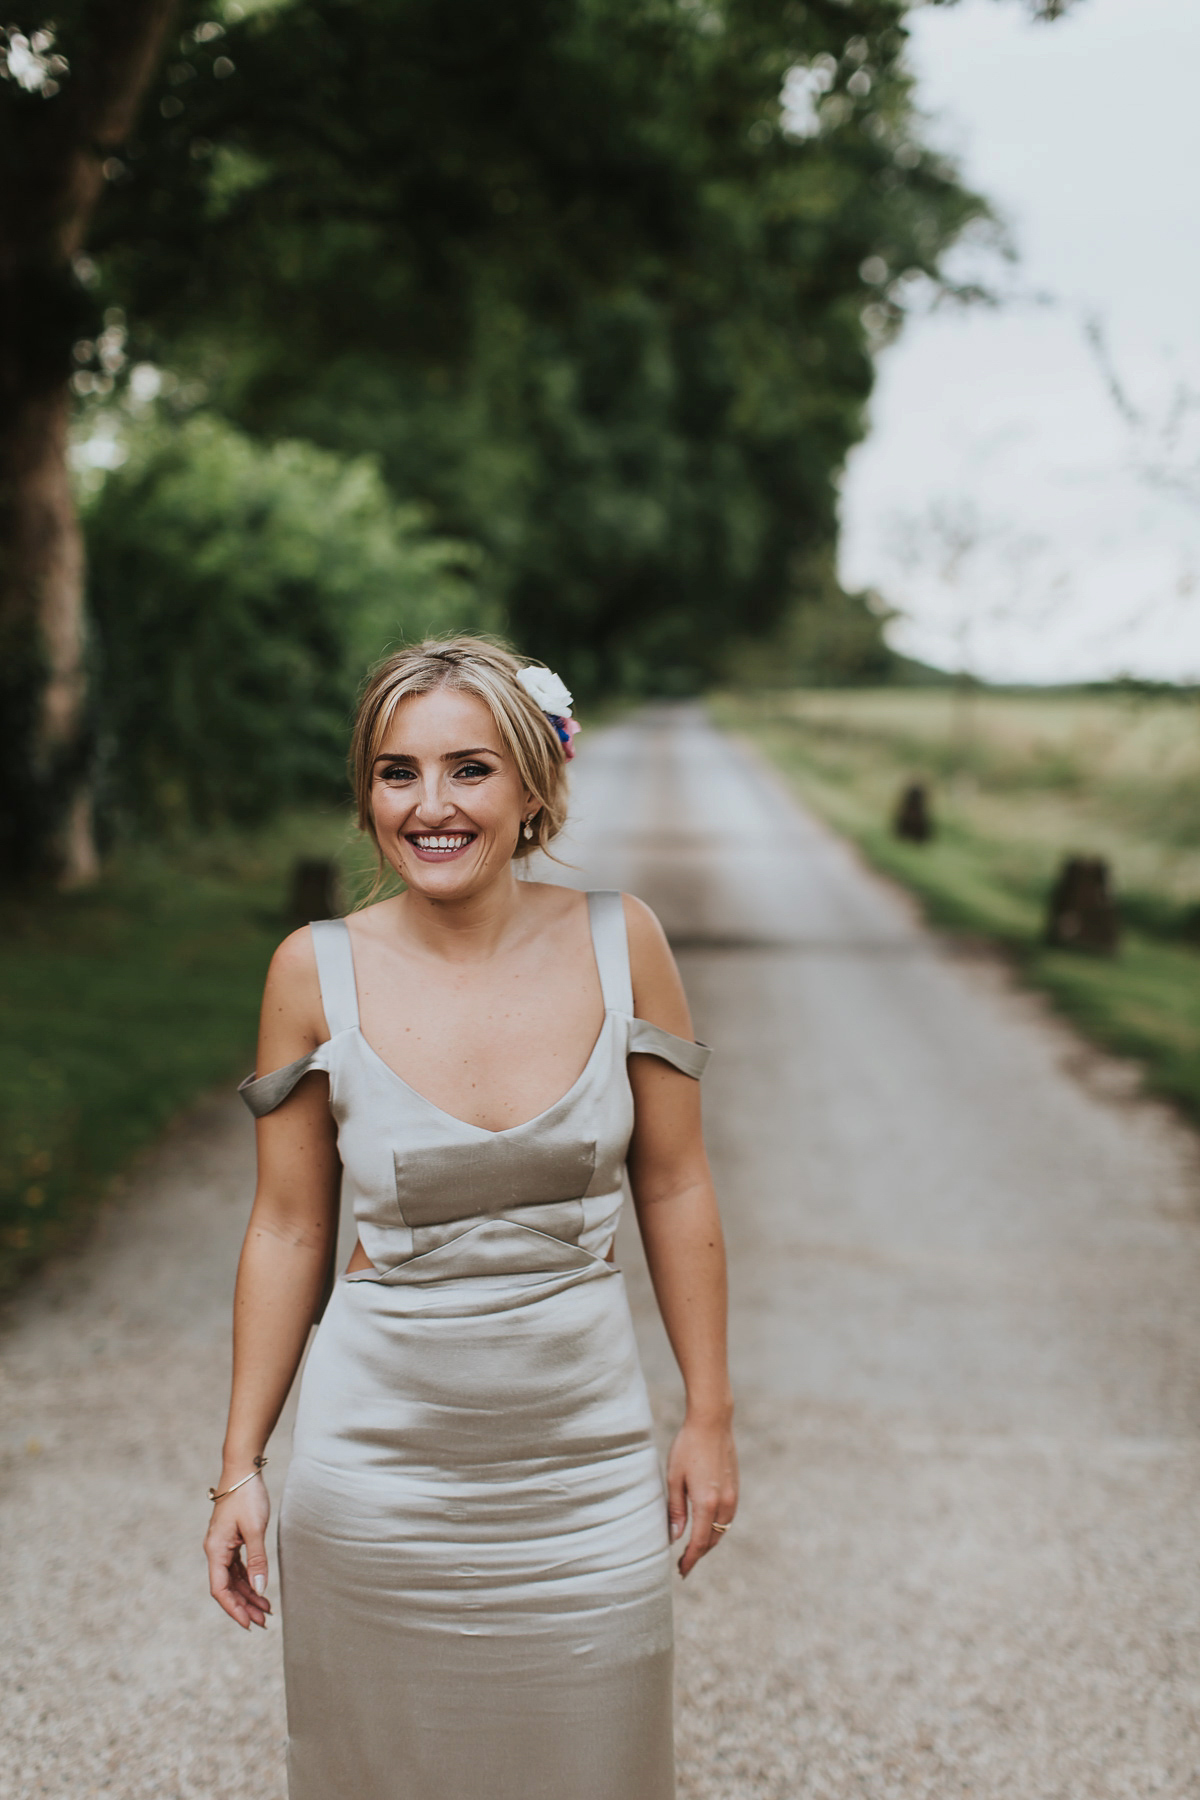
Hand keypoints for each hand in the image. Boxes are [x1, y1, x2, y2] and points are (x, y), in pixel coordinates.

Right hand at [204, 1473, 271, 1629]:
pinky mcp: (232, 1540)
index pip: (220, 1590)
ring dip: (248, 1595)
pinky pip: (238, 1567)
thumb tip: (260, 1590)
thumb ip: (257, 1561)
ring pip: (233, 1579)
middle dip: (244, 1606)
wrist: (242, 1470)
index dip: (233, 1609)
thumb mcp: (255, 1529)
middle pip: (227, 1588)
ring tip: (266, 1611)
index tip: (248, 1624)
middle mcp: (215, 1551)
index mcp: (215, 1550)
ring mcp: (223, 1546)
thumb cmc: (247, 1496)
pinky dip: (249, 1579)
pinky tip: (260, 1589)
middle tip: (263, 1622)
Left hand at [666, 1413, 737, 1577]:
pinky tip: (705, 1528)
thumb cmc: (688, 1447)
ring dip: (708, 1542)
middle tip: (683, 1564)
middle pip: (712, 1540)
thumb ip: (676, 1509)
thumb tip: (675, 1537)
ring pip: (721, 1531)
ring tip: (693, 1550)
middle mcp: (723, 1503)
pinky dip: (716, 1529)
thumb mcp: (674, 1478)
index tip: (681, 1571)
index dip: (690, 1559)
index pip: (698, 1542)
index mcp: (706, 1502)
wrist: (712, 1422)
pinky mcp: (735, 1488)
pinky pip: (727, 1518)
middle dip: (698, 1554)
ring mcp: (732, 1496)